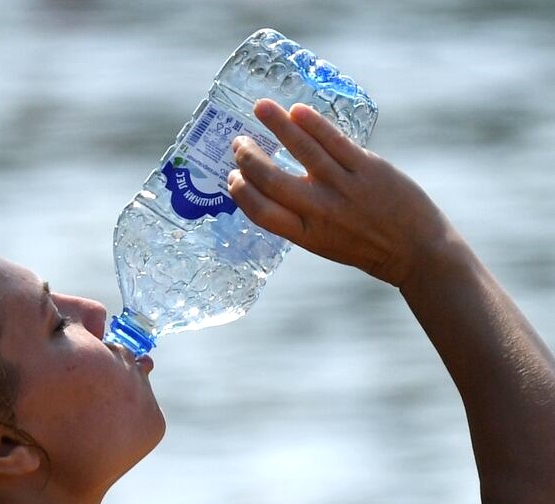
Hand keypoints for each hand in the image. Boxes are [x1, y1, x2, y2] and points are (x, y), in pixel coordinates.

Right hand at [228, 99, 452, 288]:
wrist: (417, 250)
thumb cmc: (366, 247)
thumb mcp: (323, 242)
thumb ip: (299, 218)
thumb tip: (273, 187)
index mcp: (305, 234)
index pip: (260, 210)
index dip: (240, 191)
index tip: (232, 176)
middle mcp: (320, 210)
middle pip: (271, 179)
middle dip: (248, 157)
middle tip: (239, 142)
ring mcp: (344, 186)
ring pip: (301, 149)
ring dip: (276, 124)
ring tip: (261, 107)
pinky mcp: (368, 168)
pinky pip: (334, 140)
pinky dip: (312, 122)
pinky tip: (297, 110)